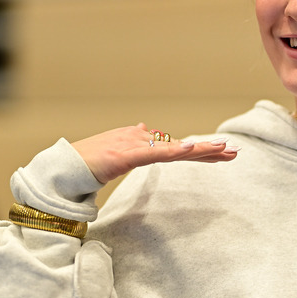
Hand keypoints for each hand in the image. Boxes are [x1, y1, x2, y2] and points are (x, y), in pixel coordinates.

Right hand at [72, 123, 237, 184]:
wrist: (61, 168)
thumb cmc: (85, 163)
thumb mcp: (114, 152)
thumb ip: (132, 143)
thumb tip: (146, 129)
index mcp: (138, 140)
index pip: (176, 147)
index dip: (200, 151)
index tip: (224, 154)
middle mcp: (139, 138)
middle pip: (180, 146)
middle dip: (209, 150)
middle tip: (235, 152)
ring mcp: (132, 145)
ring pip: (173, 148)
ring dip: (199, 149)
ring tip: (224, 149)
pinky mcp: (125, 155)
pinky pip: (154, 154)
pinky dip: (174, 152)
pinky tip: (191, 150)